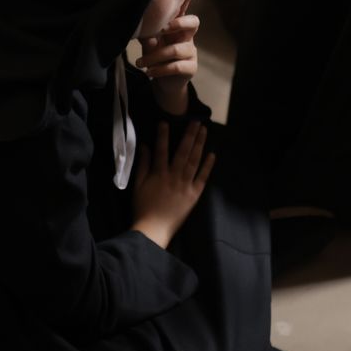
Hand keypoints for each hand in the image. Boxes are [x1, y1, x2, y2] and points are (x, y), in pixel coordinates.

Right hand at [131, 122, 214, 248]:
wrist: (154, 229)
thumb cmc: (142, 207)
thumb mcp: (138, 185)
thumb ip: (143, 165)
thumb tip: (145, 147)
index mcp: (159, 173)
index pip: (161, 150)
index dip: (163, 135)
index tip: (165, 122)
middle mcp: (174, 176)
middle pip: (183, 152)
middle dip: (189, 135)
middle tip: (196, 121)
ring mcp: (185, 185)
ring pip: (194, 161)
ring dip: (200, 145)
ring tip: (204, 132)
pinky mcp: (194, 195)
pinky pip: (202, 178)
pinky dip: (207, 166)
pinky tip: (212, 154)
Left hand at [135, 0, 198, 115]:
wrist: (163, 83)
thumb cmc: (156, 58)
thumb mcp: (150, 44)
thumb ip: (148, 35)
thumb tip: (142, 26)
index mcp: (177, 28)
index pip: (183, 11)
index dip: (187, 0)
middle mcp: (187, 37)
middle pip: (194, 23)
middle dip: (180, 22)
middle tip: (163, 28)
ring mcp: (191, 52)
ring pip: (176, 50)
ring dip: (155, 56)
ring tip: (140, 63)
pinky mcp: (191, 68)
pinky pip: (176, 66)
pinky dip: (160, 69)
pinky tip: (149, 72)